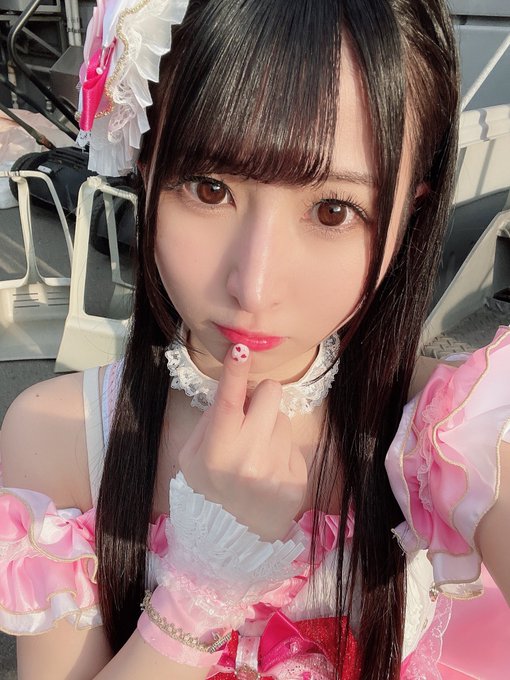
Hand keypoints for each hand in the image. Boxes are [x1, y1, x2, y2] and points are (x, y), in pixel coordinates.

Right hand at [178, 344, 307, 540]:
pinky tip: (268, 470)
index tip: (241, 350)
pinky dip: (281, 451)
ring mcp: (276, 469)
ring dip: (271, 427)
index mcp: (217, 450)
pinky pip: (294, 444)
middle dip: (262, 397)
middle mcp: (249, 457)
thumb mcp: (191, 457)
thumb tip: (234, 389)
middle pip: (271, 393)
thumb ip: (210, 421)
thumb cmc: (207, 490)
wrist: (232, 539)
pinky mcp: (297, 480)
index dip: (235, 373)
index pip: (228, 401)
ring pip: (284, 418)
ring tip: (257, 453)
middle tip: (251, 416)